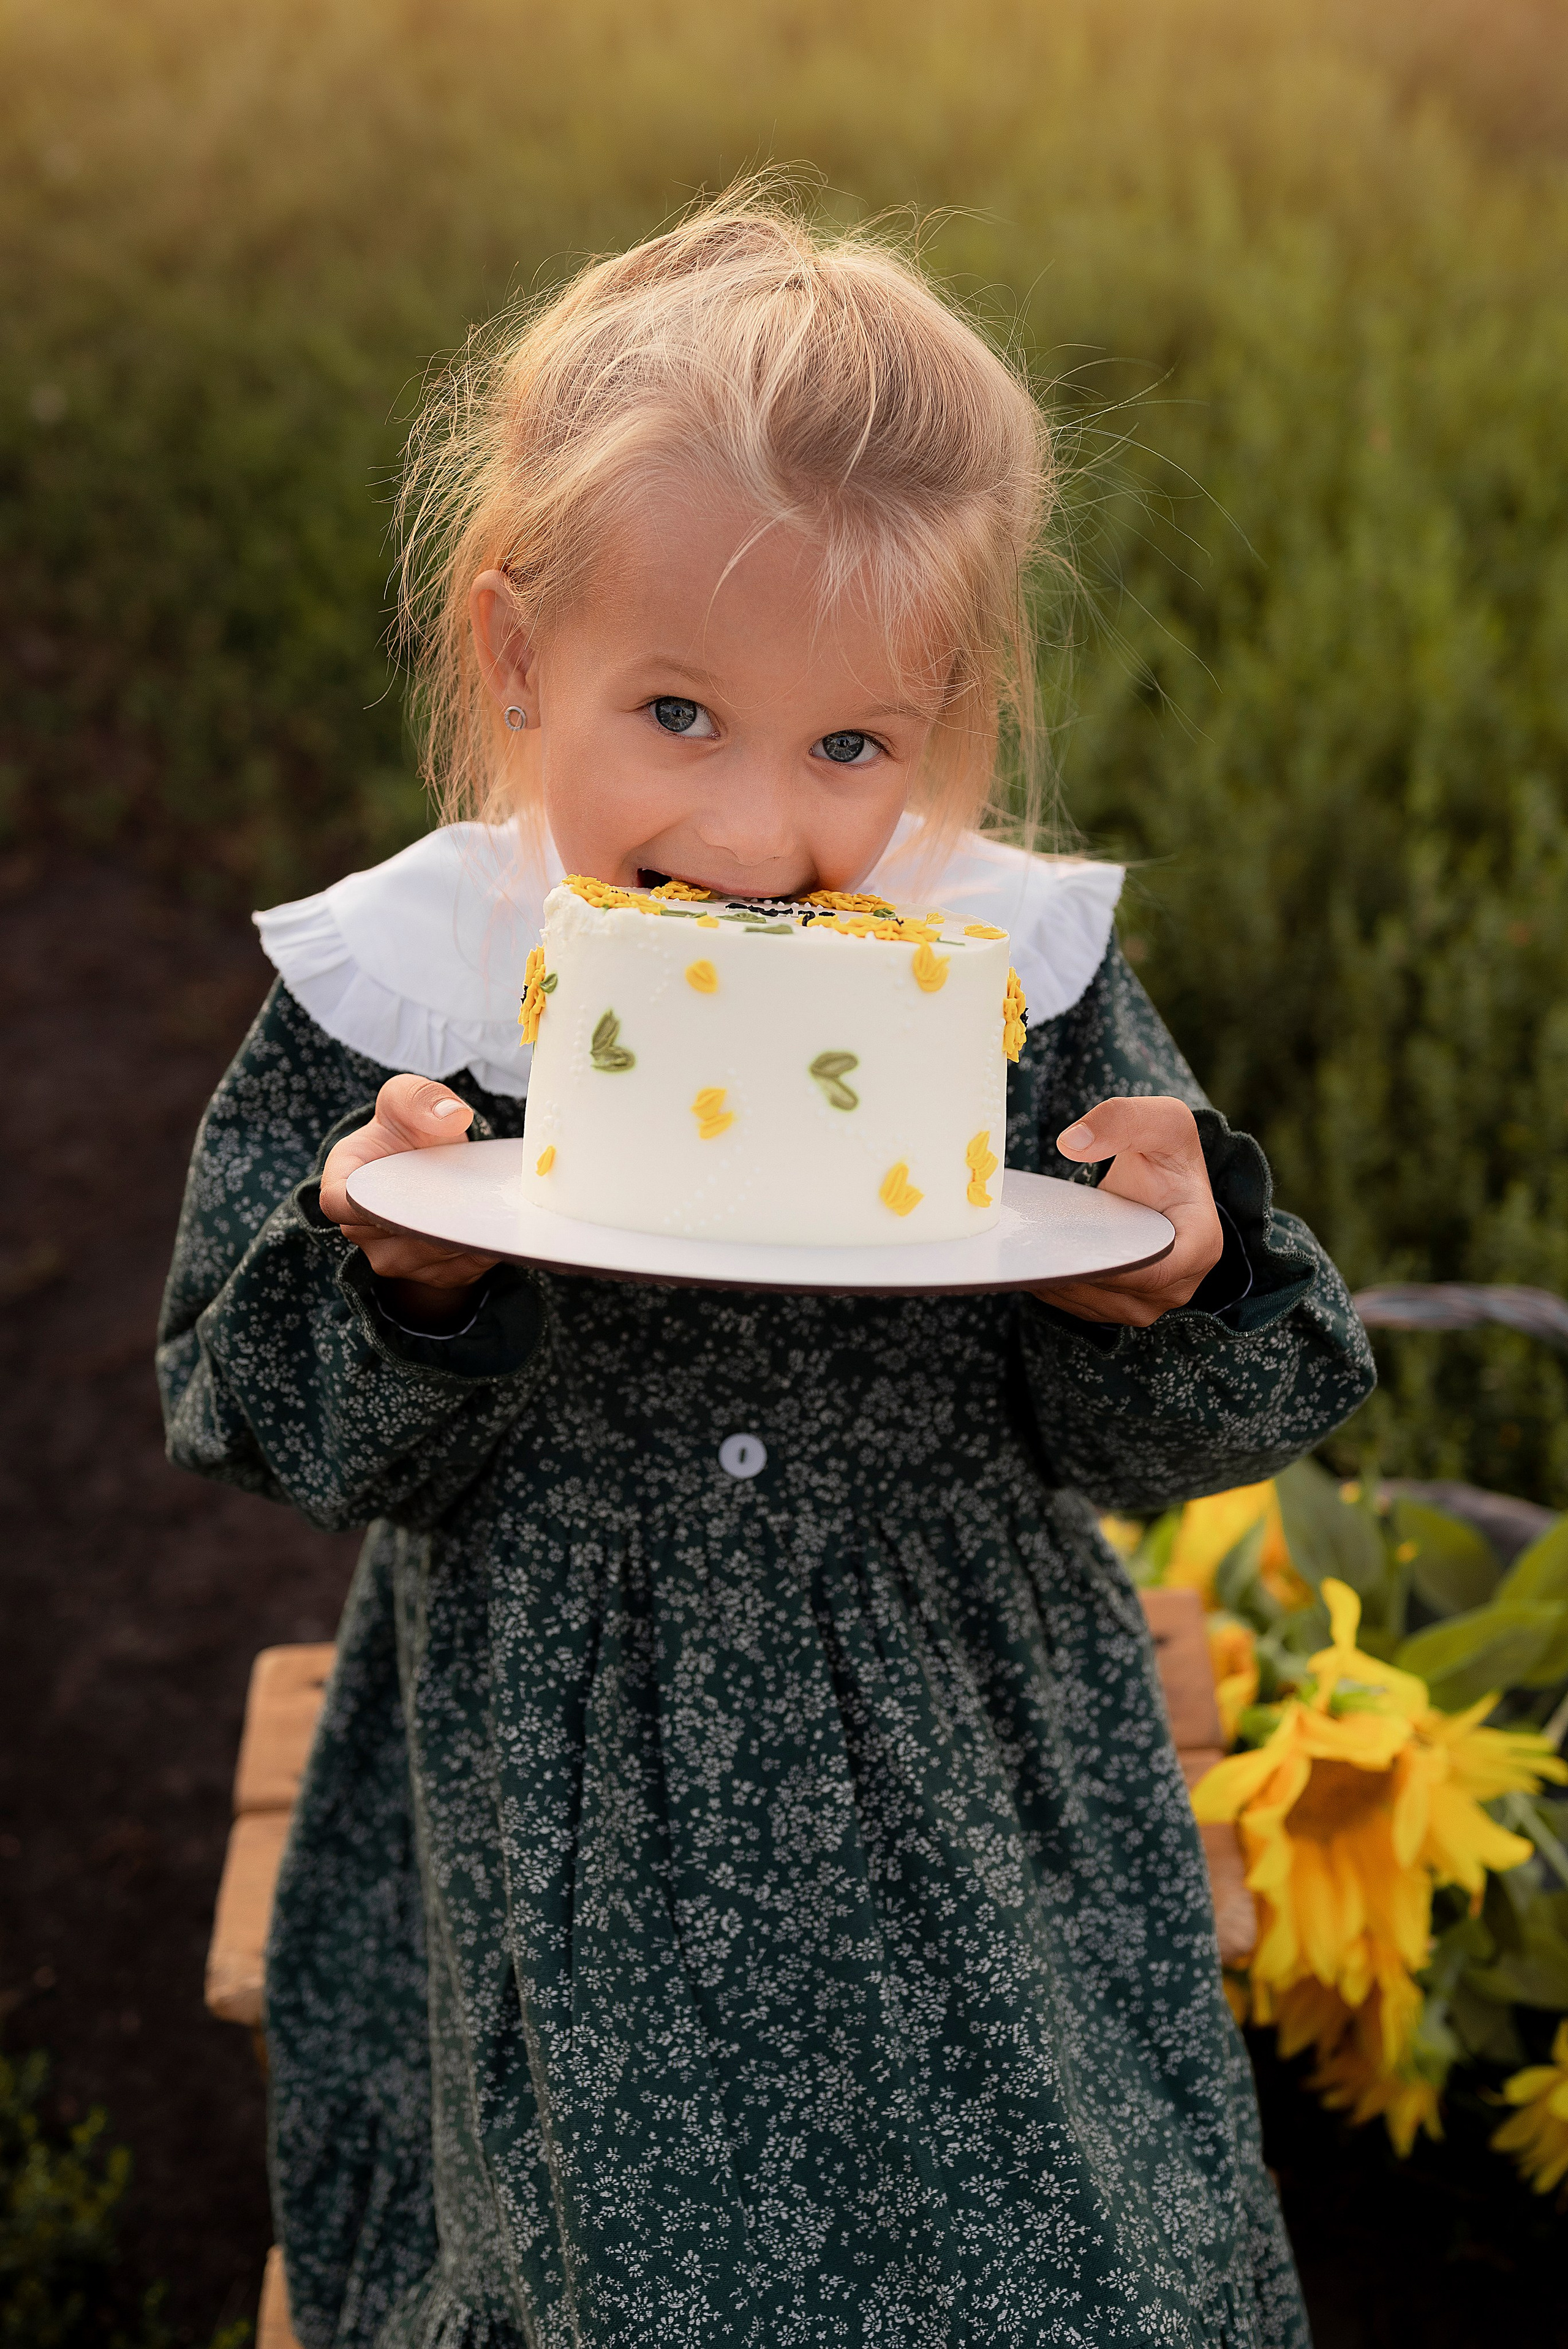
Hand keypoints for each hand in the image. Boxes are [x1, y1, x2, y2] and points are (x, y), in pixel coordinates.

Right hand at [319, 1075, 501, 1329]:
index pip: (341, 1202)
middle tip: (469, 1197)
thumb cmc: (407, 1130)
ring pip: (431, 1256)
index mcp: (342, 1184)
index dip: (369, 1203)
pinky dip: (480, 1251)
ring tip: (486, 1207)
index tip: (409, 1191)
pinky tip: (493, 1226)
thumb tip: (451, 1116)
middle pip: (396, 1236)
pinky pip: (458, 1270)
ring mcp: (393, 1258)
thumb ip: (419, 1097)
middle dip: (435, 1218)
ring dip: (461, 1235)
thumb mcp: (407, 1097)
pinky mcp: (430, 1274)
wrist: (427, 1162)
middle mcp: (360, 1229)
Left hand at [1023, 1095, 1223, 1326]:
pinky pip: (1080, 1304)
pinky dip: (1054, 1286)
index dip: (1109, 1264)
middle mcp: (1178, 1285)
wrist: (1161, 1176)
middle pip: (1116, 1291)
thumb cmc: (1168, 1149)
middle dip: (1073, 1271)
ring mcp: (1148, 1302)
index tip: (1065, 1246)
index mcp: (1200, 1246)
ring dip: (1057, 1281)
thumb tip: (1072, 1143)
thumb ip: (1121, 1120)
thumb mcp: (1159, 1119)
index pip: (1153, 1272)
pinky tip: (1032, 1260)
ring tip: (1026, 1252)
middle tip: (1030, 1247)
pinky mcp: (1120, 1305)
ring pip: (1093, 1303)